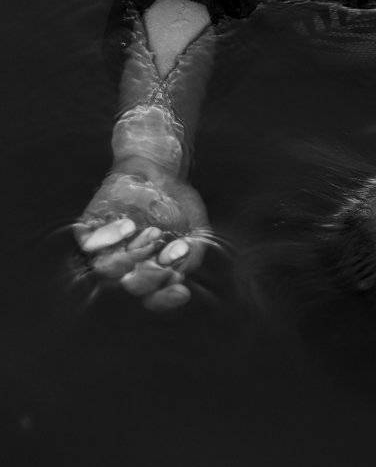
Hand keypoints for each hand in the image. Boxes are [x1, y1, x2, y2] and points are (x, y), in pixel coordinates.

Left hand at [73, 159, 210, 310]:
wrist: (159, 168)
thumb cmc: (178, 203)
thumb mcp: (197, 230)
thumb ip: (191, 256)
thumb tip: (177, 275)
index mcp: (152, 271)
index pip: (154, 297)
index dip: (165, 298)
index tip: (181, 288)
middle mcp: (128, 265)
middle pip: (131, 285)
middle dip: (152, 273)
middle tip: (168, 251)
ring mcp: (108, 248)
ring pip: (107, 269)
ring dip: (130, 257)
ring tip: (153, 233)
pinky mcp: (91, 228)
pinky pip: (88, 245)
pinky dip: (107, 239)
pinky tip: (129, 226)